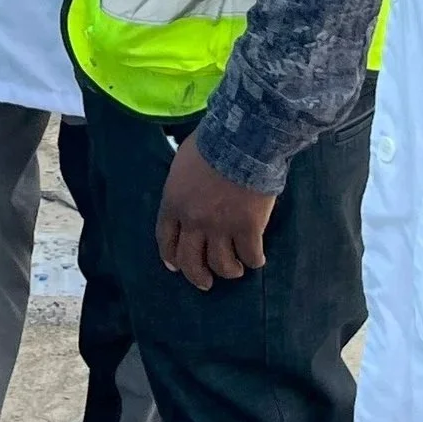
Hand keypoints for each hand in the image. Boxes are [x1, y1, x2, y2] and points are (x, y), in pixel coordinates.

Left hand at [155, 133, 276, 290]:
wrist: (243, 139)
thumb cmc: (213, 141)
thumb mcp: (184, 161)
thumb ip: (182, 183)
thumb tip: (186, 189)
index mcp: (174, 202)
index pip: (166, 239)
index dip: (171, 256)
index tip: (175, 266)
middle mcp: (193, 221)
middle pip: (190, 261)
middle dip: (196, 276)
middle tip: (205, 282)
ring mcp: (221, 228)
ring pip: (221, 265)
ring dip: (227, 271)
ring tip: (235, 269)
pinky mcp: (248, 229)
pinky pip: (249, 256)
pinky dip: (253, 260)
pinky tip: (256, 258)